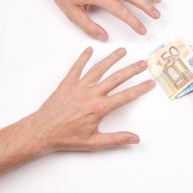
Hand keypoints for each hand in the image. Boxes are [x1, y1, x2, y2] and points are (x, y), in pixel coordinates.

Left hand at [31, 47, 154, 152]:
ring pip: (99, 69)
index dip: (140, 89)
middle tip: (143, 63)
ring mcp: (79, 86)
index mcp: (99, 108)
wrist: (42, 131)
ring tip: (122, 51)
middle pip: (116, 78)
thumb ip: (116, 139)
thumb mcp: (94, 143)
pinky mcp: (67, 83)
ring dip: (112, 59)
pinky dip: (83, 58)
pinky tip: (89, 50)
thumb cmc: (66, 137)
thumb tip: (135, 139)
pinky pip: (76, 67)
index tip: (150, 83)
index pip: (126, 96)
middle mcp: (91, 94)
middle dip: (131, 70)